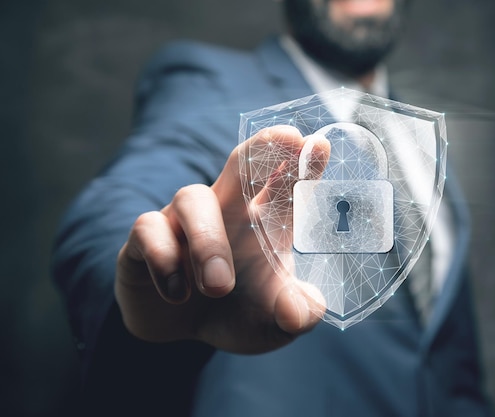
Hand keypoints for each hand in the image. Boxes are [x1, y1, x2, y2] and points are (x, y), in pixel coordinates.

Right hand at [115, 125, 330, 352]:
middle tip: (286, 137)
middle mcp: (226, 209)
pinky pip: (148, 229)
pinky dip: (164, 260)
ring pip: (193, 199)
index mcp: (264, 223)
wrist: (179, 331)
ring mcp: (183, 219)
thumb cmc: (234, 313)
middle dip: (263, 147)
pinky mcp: (146, 238)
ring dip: (208, 242)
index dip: (303, 165)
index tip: (320, 146)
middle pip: (243, 162)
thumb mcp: (271, 324)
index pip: (287, 185)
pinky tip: (177, 294)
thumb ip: (292, 317)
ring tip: (218, 286)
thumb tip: (301, 313)